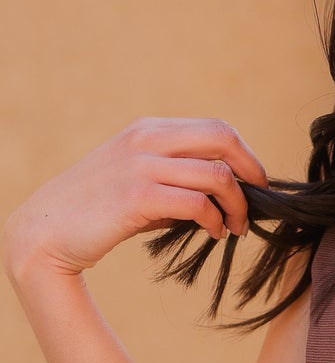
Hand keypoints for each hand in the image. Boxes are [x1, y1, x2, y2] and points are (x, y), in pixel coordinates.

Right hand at [1, 116, 268, 285]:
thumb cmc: (97, 212)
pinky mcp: (136, 198)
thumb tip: (225, 191)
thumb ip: (174, 176)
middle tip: (259, 202)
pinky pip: (197, 203)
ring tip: (235, 227)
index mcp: (148, 130)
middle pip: (223, 139)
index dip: (246, 155)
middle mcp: (146, 140)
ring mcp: (140, 166)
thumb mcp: (137, 180)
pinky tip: (214, 233)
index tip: (256, 184)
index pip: (215, 129)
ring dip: (237, 205)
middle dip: (252, 172)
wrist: (47, 232)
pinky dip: (216, 220)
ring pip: (217, 175)